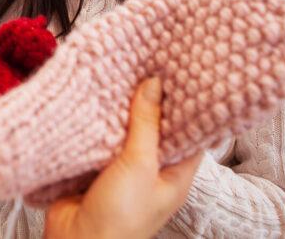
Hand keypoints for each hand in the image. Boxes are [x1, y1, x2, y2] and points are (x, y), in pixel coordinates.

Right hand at [44, 77, 202, 238]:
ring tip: (121, 74)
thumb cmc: (120, 218)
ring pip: (126, 132)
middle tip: (147, 65)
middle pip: (155, 130)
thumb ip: (146, 125)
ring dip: (121, 110)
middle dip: (149, 102)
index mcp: (175, 176)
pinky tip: (94, 99)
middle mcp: (151, 172)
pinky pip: (101, 139)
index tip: (181, 75)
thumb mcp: (139, 166)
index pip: (189, 134)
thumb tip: (154, 85)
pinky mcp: (96, 168)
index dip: (186, 106)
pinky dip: (98, 122)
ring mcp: (123, 171)